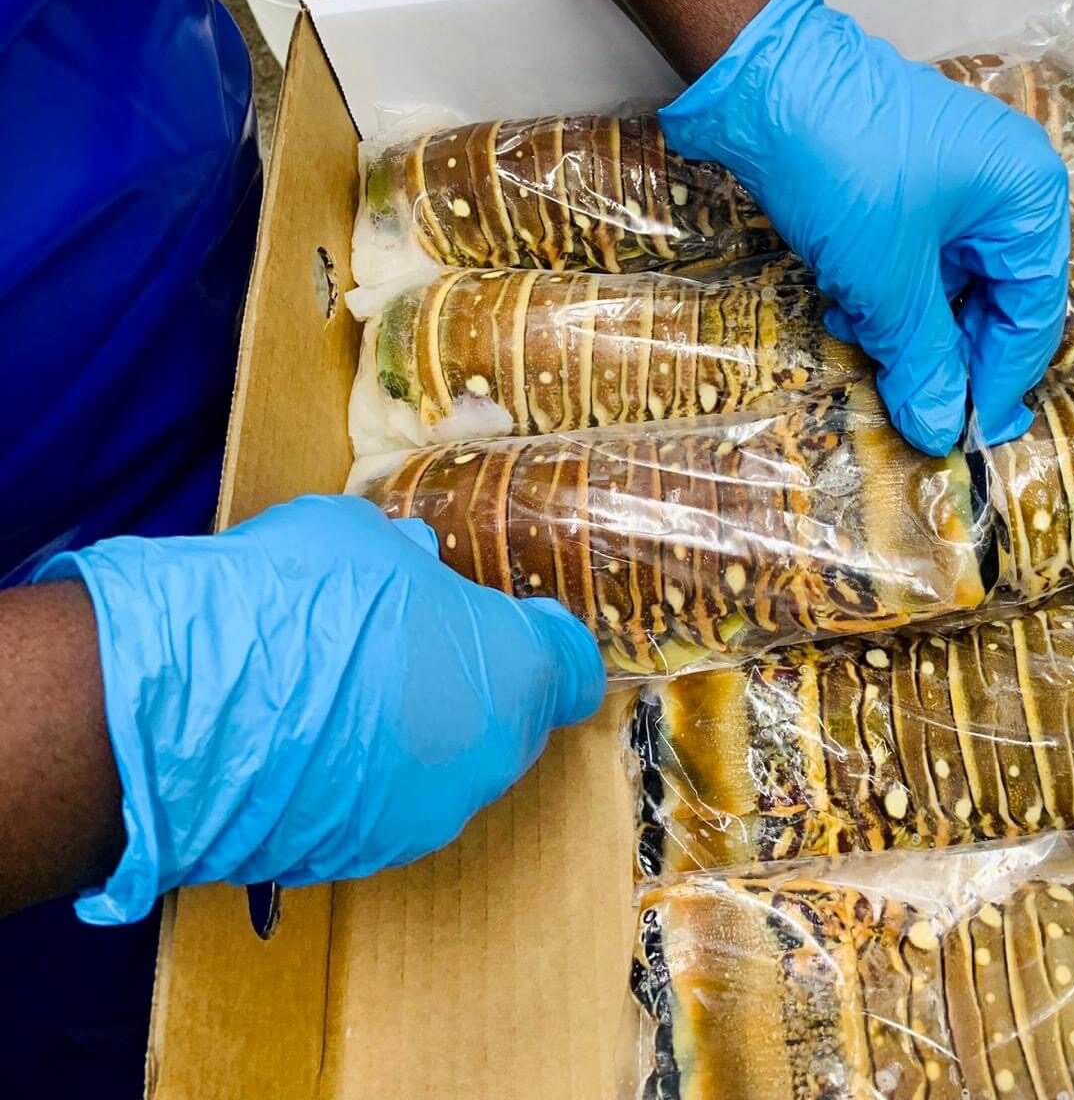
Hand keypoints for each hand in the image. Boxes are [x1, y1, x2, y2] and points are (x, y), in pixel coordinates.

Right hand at [35, 495, 603, 923]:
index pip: (571, 668)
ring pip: (442, 768)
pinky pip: (380, 805)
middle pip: (507, 719)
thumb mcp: (359, 538)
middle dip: (470, 682)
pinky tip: (300, 740)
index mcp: (512, 675)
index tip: (512, 621)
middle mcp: (486, 761)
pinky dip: (359, 777)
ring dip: (412, 733)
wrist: (177, 709)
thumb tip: (412, 563)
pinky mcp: (354, 858)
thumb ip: (405, 561)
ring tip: (337, 692)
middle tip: (406, 643)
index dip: (545, 640)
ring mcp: (420, 820)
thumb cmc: (289, 601)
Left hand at [660, 0, 1070, 451]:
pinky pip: (915, 252)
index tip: (972, 434)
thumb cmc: (843, 168)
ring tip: (865, 346)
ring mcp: (956, 176)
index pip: (1034, 311)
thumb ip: (922, 357)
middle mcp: (1005, 183)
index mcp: (1028, 197)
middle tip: (919, 406)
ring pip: (948, 279)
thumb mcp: (885, 278)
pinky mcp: (908, 176)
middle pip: (994, 296)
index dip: (1001, 379)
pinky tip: (846, 310)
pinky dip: (886, 288)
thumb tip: (941, 427)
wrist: (762, 79)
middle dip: (948, 351)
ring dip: (908, 323)